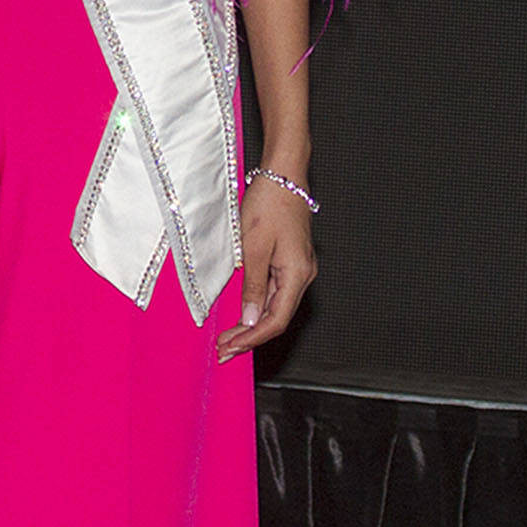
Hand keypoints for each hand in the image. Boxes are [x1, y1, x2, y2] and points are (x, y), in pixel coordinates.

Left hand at [214, 175, 316, 361]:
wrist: (283, 175)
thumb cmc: (269, 204)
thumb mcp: (253, 247)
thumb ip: (253, 286)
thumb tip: (251, 320)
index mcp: (297, 275)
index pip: (275, 321)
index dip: (251, 339)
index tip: (230, 348)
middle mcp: (302, 276)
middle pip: (277, 318)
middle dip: (249, 337)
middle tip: (224, 351)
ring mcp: (298, 269)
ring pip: (275, 307)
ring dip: (252, 324)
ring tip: (228, 338)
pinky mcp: (290, 261)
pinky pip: (274, 292)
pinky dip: (257, 306)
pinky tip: (241, 313)